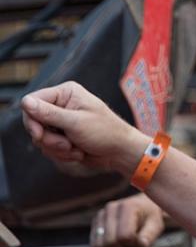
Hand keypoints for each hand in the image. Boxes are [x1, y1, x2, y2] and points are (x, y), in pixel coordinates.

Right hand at [21, 81, 147, 175]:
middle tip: (66, 144)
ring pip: (40, 138)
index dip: (31, 120)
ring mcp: (61, 122)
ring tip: (76, 148)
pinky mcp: (62, 136)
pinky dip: (61, 154)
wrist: (120, 152)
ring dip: (57, 148)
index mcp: (66, 93)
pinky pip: (48, 148)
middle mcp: (61, 105)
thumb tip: (25, 101)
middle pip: (33, 122)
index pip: (32, 102)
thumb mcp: (75, 122)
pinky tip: (78, 152)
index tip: (39, 134)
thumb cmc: (105, 132)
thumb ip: (49, 114)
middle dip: (48, 138)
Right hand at [90, 193, 165, 246]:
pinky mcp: (95, 221)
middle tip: (133, 241)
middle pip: (109, 242)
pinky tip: (116, 239)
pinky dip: (105, 246)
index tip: (140, 240)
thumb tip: (141, 244)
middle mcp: (111, 208)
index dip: (133, 244)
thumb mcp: (156, 224)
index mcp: (128, 207)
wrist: (144, 206)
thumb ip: (150, 234)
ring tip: (125, 240)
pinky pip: (94, 243)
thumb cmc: (151, 216)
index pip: (124, 236)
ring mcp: (101, 214)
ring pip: (99, 244)